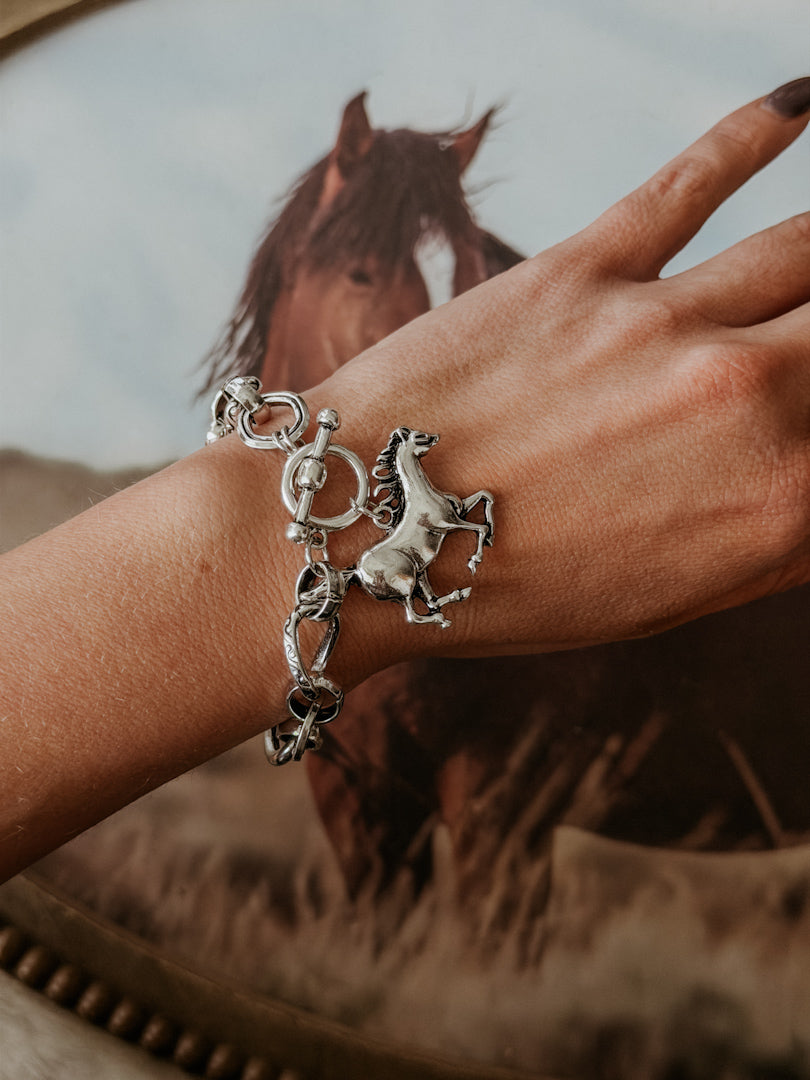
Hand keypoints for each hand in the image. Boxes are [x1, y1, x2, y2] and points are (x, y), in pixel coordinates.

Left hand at [309, 79, 809, 665]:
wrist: (355, 539)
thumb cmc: (504, 590)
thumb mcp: (660, 597)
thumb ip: (762, 536)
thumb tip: (802, 488)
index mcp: (774, 508)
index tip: (805, 418)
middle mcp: (745, 405)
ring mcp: (663, 326)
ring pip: (807, 249)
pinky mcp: (581, 269)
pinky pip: (691, 181)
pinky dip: (754, 135)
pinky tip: (795, 106)